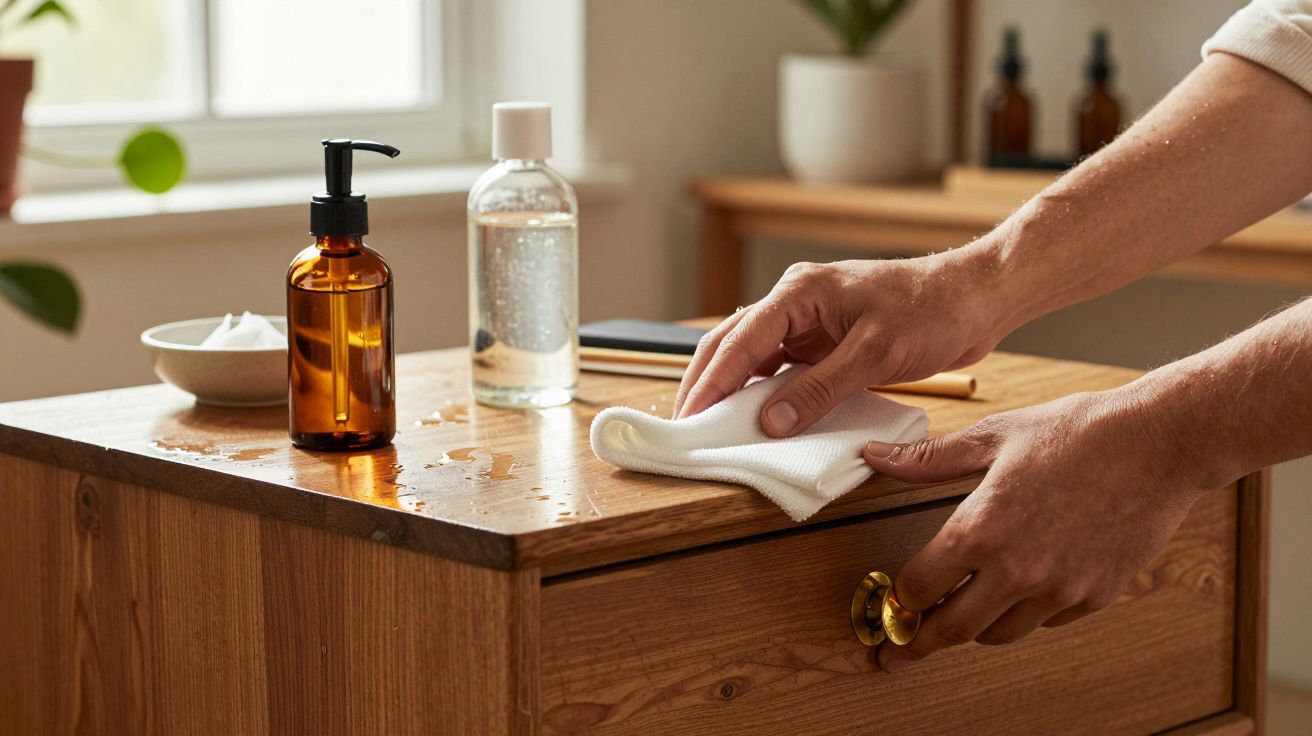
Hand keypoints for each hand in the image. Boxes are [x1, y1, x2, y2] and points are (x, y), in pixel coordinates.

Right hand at [673, 254, 1006, 435]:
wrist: (975, 298)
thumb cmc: (931, 310)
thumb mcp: (873, 354)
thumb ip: (818, 389)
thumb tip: (771, 422)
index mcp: (798, 292)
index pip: (738, 341)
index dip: (710, 382)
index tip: (689, 418)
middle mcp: (795, 303)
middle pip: (733, 345)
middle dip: (706, 385)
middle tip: (686, 428)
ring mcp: (809, 322)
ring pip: (754, 358)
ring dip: (734, 390)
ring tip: (713, 429)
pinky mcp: (826, 341)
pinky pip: (784, 369)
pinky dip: (767, 394)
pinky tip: (760, 420)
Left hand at [862, 389, 1206, 673]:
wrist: (1161, 442)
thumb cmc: (1081, 432)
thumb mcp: (994, 436)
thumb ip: (929, 459)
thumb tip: (878, 457)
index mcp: (982, 529)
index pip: (919, 586)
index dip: (899, 596)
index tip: (894, 600)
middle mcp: (1018, 569)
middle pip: (952, 629)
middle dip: (921, 641)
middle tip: (900, 651)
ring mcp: (1059, 588)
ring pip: (1000, 633)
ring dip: (974, 628)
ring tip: (961, 616)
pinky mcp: (1095, 596)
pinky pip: (1046, 621)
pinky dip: (1026, 614)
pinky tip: (1021, 590)